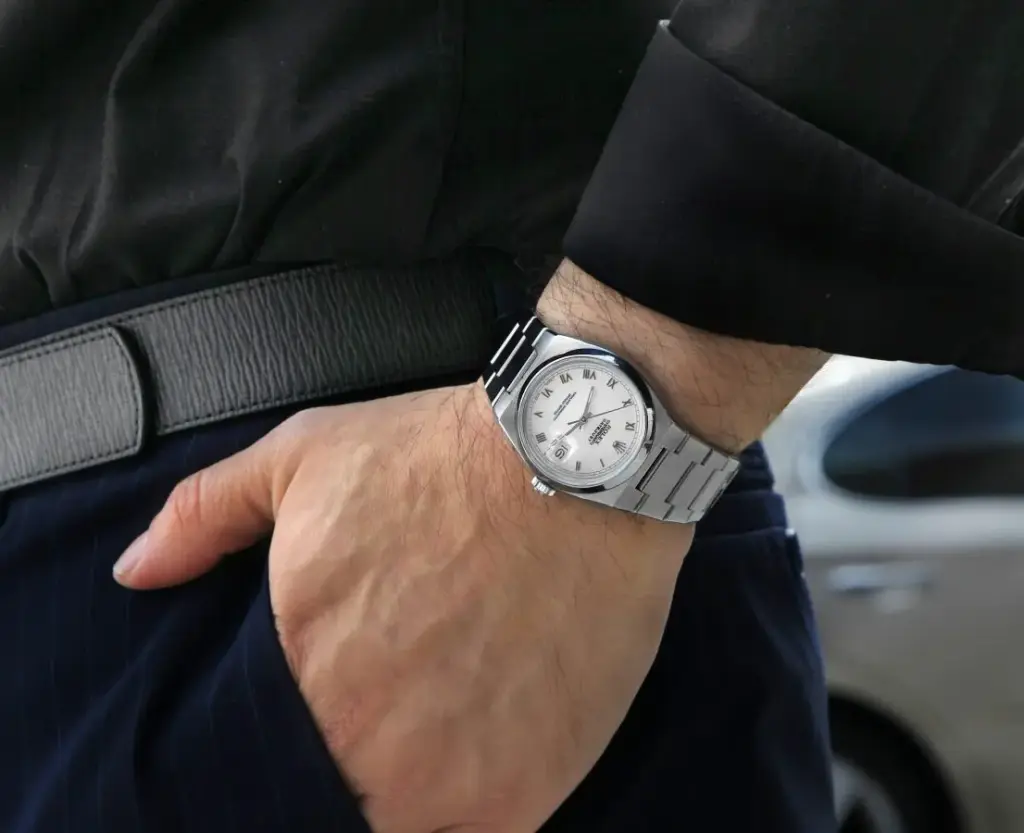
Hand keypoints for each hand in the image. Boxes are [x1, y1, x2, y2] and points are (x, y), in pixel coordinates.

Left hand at [114, 383, 692, 832]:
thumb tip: (136, 572)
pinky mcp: (527, 792)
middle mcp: (370, 748)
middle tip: (386, 713)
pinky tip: (489, 744)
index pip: (258, 764)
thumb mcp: (304, 456)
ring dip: (414, 789)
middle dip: (353, 764)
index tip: (315, 719)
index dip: (285, 746)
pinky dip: (475, 805)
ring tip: (440, 725)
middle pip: (334, 800)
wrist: (576, 461)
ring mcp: (453, 781)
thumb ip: (204, 517)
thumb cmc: (440, 456)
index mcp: (302, 676)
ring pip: (404, 825)